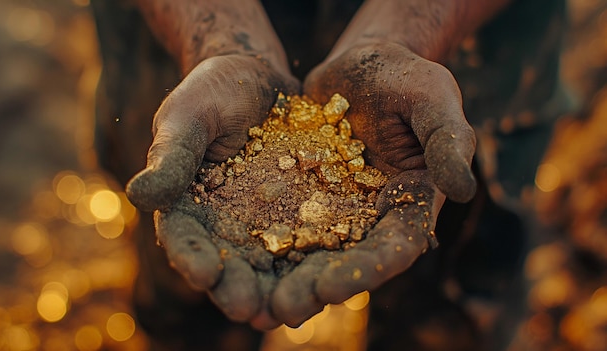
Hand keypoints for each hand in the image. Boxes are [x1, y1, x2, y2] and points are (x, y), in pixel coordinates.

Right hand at [125, 54, 298, 326]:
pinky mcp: (300, 212)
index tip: (205, 273)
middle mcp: (225, 224)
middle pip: (229, 265)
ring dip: (277, 291)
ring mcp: (264, 221)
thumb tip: (137, 196)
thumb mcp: (187, 117)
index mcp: (187, 207)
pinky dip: (315, 263)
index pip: (185, 240)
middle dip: (238, 289)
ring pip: (269, 264)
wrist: (257, 77)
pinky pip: (309, 240)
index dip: (193, 259)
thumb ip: (171, 157)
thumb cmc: (211, 92)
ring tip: (289, 312)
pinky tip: (327, 280)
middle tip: (250, 311)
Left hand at [270, 42, 476, 325]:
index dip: (369, 269)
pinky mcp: (302, 197)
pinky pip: (281, 222)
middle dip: (317, 287)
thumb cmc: (405, 79)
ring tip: (255, 303)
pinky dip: (262, 243)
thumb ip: (448, 139)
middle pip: (347, 261)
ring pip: (310, 252)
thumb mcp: (433, 97)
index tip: (335, 286)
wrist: (359, 69)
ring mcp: (335, 210)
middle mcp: (372, 218)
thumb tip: (463, 189)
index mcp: (411, 203)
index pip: (396, 245)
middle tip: (284, 309)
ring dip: (284, 278)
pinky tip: (235, 262)